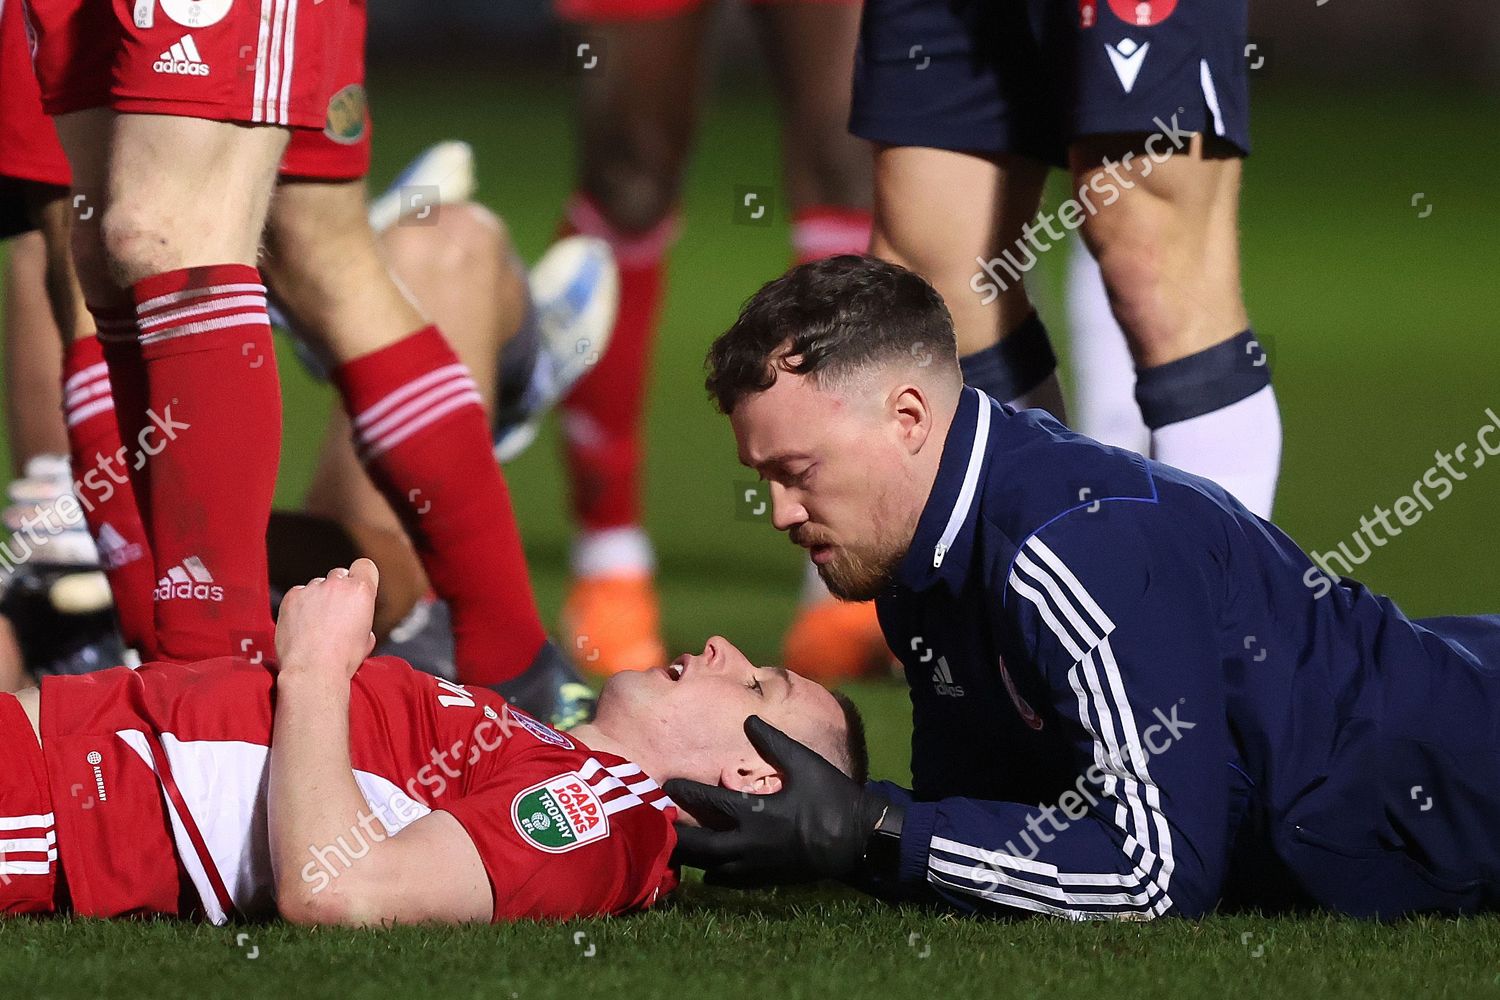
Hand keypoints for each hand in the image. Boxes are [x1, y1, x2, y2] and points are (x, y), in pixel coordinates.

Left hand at [274, 559, 378, 680]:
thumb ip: (362, 619)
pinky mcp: (292, 596)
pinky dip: (299, 606)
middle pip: (339, 575)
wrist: (312, 671)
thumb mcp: (367, 639)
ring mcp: (312, 589)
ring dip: (317, 599)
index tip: (357, 586)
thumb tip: (356, 621)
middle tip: (334, 613)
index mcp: (361, 592)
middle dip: (338, 590)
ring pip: (317, 586)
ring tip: (314, 625)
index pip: (365, 566)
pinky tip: (301, 626)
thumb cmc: (341, 660)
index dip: (362, 576)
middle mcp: (337, 584)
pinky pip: (298, 595)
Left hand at [664, 716, 890, 885]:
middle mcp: (751, 842)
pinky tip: (705, 871)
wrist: (858, 839)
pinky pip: (732, 880)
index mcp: (757, 811)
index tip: (664, 785)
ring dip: (691, 857)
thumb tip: (749, 718)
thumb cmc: (832, 796)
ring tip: (670, 847)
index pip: (710, 802)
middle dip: (676, 834)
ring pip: (712, 867)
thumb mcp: (805, 763)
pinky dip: (714, 875)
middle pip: (701, 844)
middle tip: (654, 823)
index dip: (685, 793)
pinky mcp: (768, 878)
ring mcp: (758, 865)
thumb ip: (773, 742)